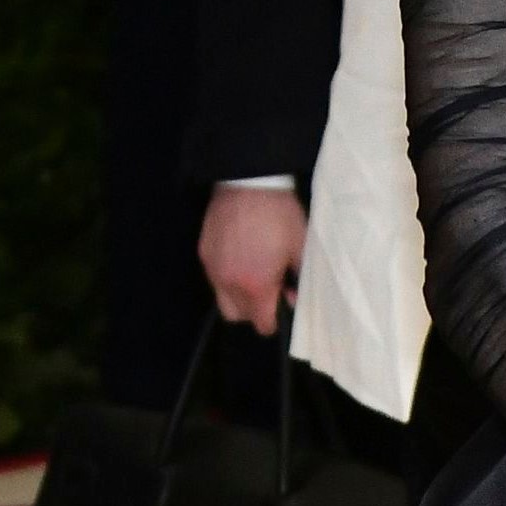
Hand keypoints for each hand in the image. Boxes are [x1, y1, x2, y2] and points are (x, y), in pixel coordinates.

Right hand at [199, 182, 306, 333]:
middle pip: (239, 316)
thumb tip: (296, 295)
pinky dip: (227, 276)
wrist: (249, 181)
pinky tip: (241, 257)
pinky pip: (214, 277)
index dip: (276, 319)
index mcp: (255, 285)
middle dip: (256, 309)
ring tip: (255, 272)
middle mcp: (228, 282)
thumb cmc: (279, 214)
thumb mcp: (300, 247)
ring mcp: (212, 267)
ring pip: (222, 299)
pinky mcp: (204, 251)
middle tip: (271, 288)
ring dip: (239, 295)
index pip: (262, 324)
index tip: (284, 301)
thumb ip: (301, 278)